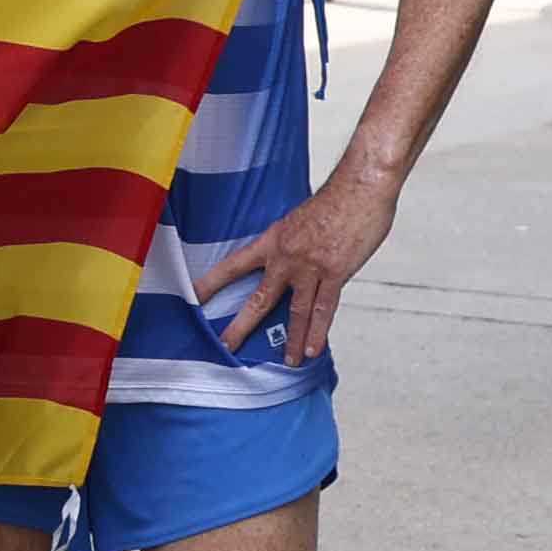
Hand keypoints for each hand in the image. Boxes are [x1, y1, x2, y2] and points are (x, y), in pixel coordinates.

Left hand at [203, 154, 394, 366]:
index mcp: (272, 241)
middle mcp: (286, 257)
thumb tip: (288, 261)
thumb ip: (290, 243)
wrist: (359, 188)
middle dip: (241, 325)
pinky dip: (319, 332)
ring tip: (286, 362)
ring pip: (295, 311)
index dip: (212, 282)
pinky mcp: (335, 273)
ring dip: (291, 339)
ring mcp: (310, 267)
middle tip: (225, 346)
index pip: (233, 265)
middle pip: (259, 298)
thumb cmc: (334, 200)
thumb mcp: (298, 220)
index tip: (192, 297)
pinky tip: (313, 349)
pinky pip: (324, 309)